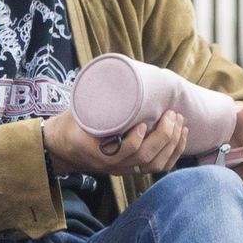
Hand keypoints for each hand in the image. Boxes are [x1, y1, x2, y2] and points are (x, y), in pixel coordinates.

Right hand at [44, 108, 189, 177]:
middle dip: (164, 135)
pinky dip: (174, 153)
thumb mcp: (79, 112)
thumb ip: (97, 102)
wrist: (61, 148)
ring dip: (173, 143)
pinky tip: (181, 135)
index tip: (144, 121)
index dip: (137, 139)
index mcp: (96, 151)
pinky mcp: (132, 169)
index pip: (123, 152)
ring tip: (179, 121)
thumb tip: (116, 73)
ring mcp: (124, 169)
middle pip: (145, 158)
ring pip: (155, 165)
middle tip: (171, 114)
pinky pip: (158, 167)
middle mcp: (112, 165)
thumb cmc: (72, 124)